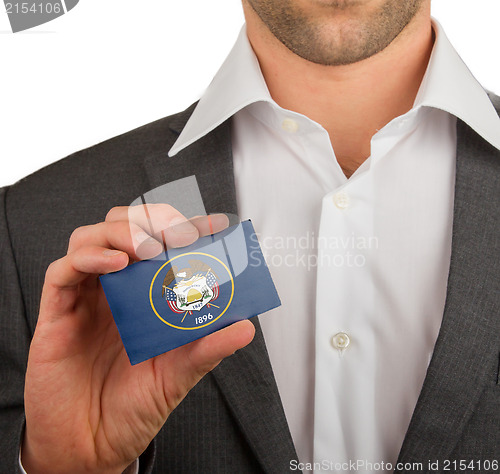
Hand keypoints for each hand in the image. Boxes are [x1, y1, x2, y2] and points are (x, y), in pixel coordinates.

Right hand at [22, 205, 254, 473]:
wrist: (92, 445)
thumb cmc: (133, 405)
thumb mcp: (179, 374)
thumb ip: (208, 348)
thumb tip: (246, 327)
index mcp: (145, 295)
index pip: (164, 245)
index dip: (188, 228)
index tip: (216, 224)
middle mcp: (116, 289)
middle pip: (125, 228)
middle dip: (153, 220)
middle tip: (179, 233)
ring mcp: (86, 297)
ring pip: (91, 237)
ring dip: (122, 232)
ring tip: (149, 248)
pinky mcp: (57, 312)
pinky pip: (63, 271)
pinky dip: (88, 258)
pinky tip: (115, 264)